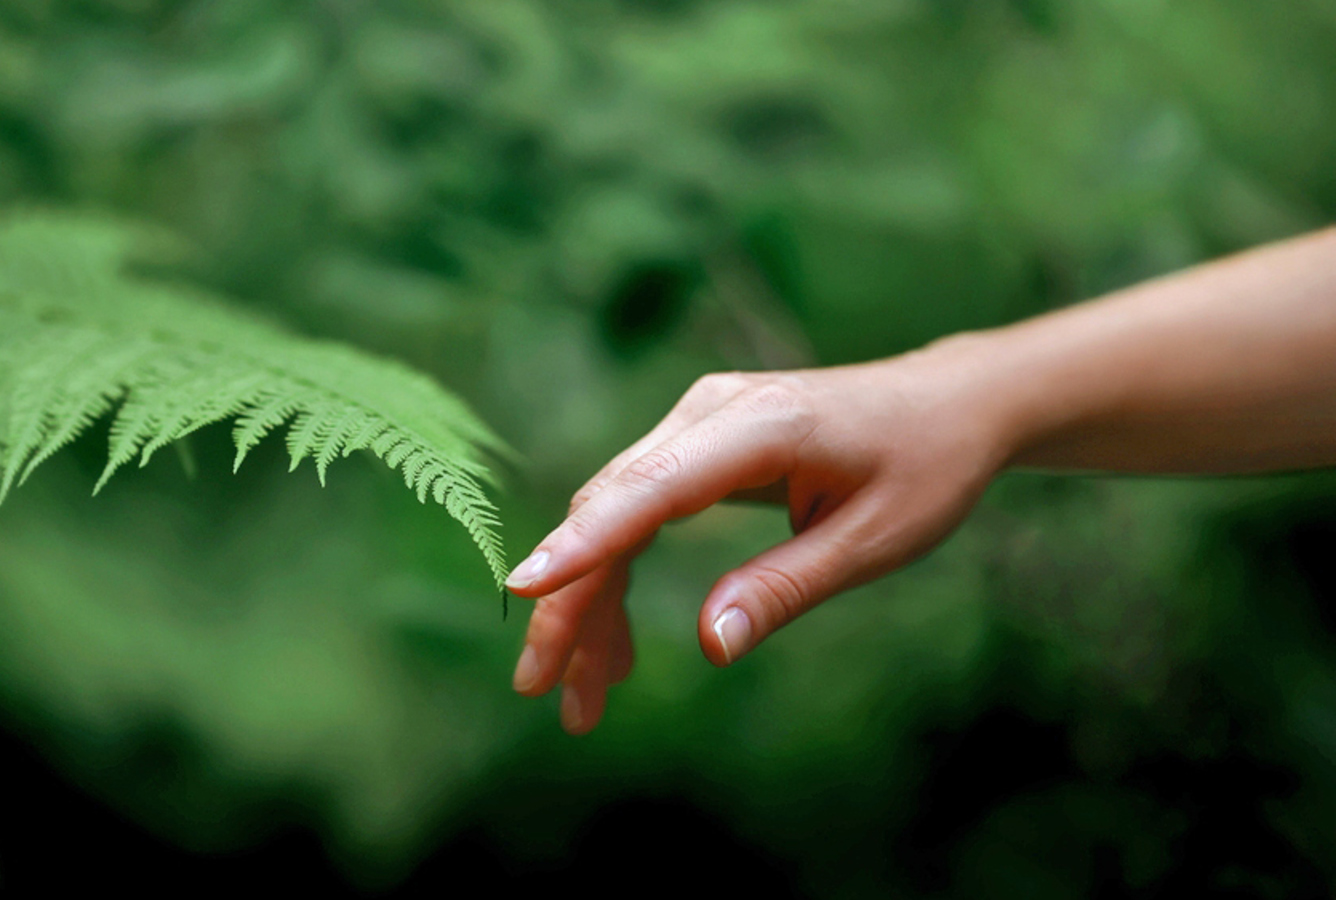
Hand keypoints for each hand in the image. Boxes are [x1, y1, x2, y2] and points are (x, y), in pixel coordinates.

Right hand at [505, 350, 1012, 734]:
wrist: (948, 402)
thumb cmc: (924, 467)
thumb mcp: (874, 541)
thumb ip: (785, 587)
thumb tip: (709, 646)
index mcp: (763, 425)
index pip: (650, 486)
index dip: (583, 542)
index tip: (523, 590)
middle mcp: (711, 410)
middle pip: (610, 507)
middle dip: (569, 601)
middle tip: (545, 691)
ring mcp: (698, 421)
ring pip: (612, 514)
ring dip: (588, 601)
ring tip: (582, 693)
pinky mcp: (697, 442)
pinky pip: (636, 510)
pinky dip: (618, 575)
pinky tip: (617, 645)